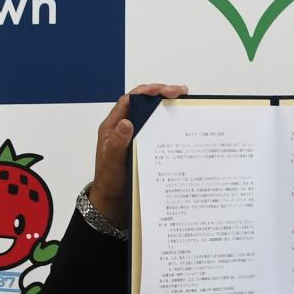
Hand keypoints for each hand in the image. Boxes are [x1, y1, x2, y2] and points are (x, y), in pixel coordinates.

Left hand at [88, 82, 186, 224]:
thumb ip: (118, 143)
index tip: (166, 90)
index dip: (148, 91)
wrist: (111, 202)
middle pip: (143, 103)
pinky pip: (155, 130)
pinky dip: (167, 124)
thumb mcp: (112, 163)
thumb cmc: (109, 182)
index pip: (130, 100)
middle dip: (161, 94)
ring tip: (185, 104)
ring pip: (150, 115)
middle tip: (182, 93)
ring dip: (166, 108)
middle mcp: (123, 128)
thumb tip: (127, 121)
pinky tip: (180, 125)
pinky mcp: (142, 146)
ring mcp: (133, 136)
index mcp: (113, 127)